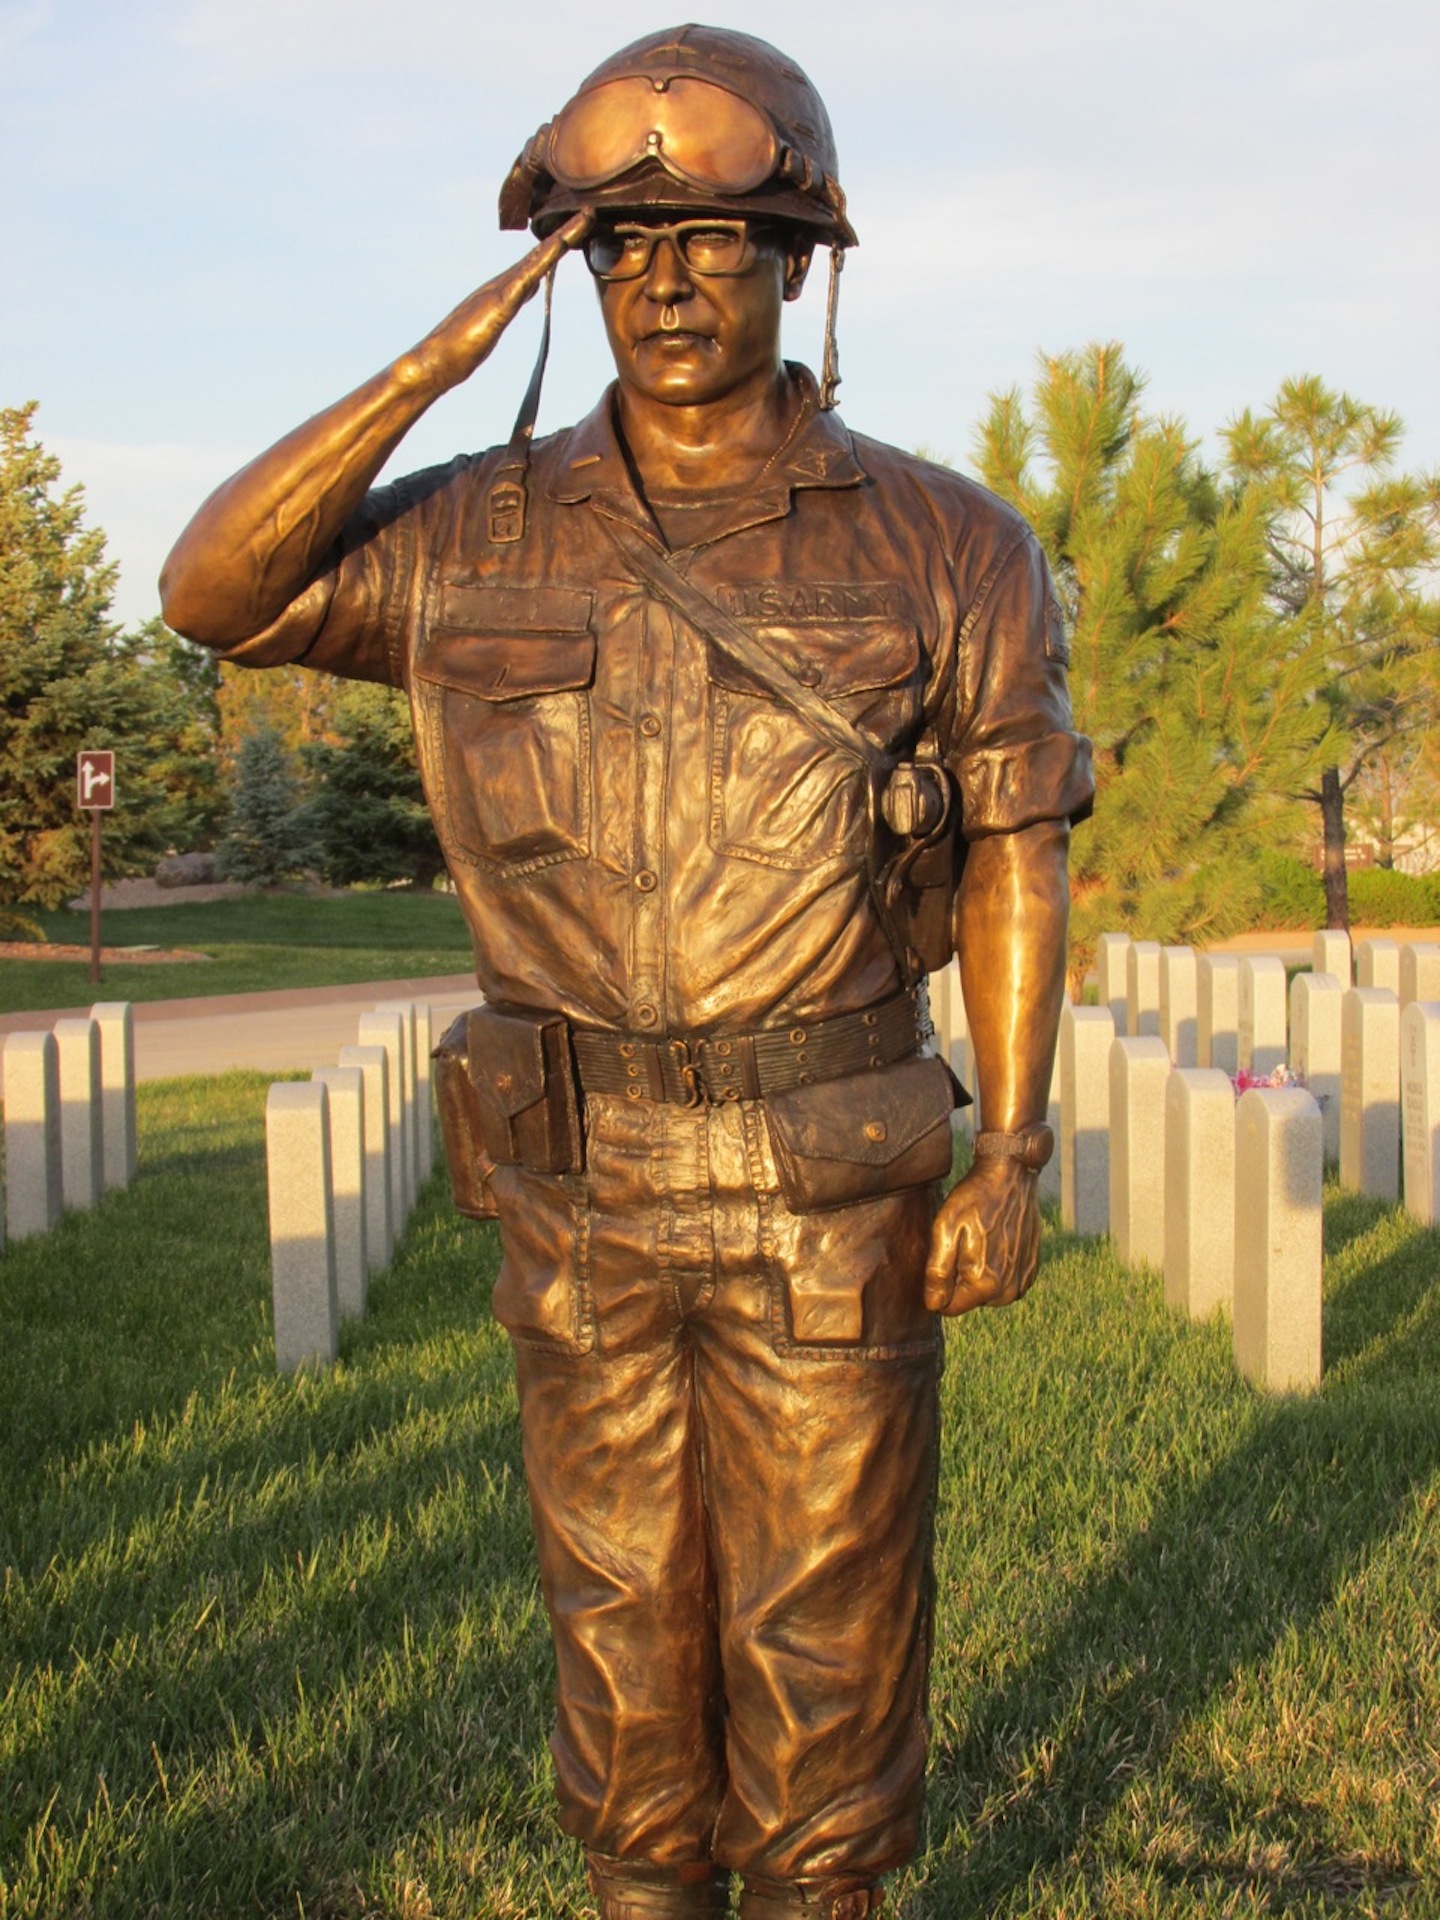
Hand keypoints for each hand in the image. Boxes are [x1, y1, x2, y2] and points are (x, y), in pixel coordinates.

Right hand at [417, 210, 593, 389]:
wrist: (435, 360)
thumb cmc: (460, 349)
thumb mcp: (494, 323)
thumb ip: (511, 302)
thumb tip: (531, 287)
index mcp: (505, 288)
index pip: (538, 263)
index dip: (559, 246)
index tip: (581, 229)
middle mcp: (503, 282)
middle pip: (541, 254)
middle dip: (566, 233)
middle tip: (590, 212)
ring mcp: (500, 290)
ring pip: (537, 260)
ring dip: (561, 240)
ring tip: (584, 220)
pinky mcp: (499, 304)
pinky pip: (526, 278)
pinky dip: (544, 261)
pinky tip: (558, 248)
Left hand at [924, 1153, 1041, 1315]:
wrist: (1011, 1175)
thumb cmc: (974, 1199)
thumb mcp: (945, 1230)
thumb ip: (938, 1272)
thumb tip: (934, 1305)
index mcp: (985, 1284)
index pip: (949, 1308)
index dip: (940, 1285)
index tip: (944, 1255)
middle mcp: (1009, 1291)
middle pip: (969, 1300)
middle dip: (960, 1278)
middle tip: (962, 1242)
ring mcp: (1023, 1280)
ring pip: (986, 1292)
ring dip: (978, 1272)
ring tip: (979, 1239)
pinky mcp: (1031, 1269)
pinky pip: (1003, 1281)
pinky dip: (996, 1265)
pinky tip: (994, 1239)